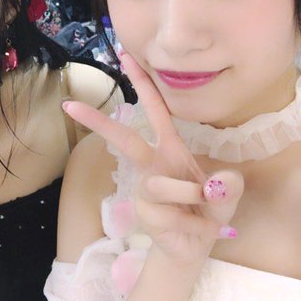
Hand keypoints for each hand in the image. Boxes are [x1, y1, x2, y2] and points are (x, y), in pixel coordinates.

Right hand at [63, 53, 243, 264]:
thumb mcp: (230, 191)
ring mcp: (145, 189)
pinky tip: (203, 229)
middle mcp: (153, 164)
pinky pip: (171, 214)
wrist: (196, 245)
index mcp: (171, 148)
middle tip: (70, 106)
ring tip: (208, 208)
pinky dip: (196, 223)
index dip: (142, 82)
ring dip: (191, 195)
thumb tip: (216, 183)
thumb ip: (231, 183)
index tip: (125, 55)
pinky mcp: (143, 213)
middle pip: (124, 140)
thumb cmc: (209, 209)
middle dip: (98, 122)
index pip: (155, 109)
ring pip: (161, 185)